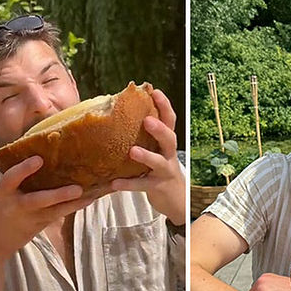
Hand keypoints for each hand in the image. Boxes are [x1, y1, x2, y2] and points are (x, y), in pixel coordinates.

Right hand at [0, 156, 93, 260]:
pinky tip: (89, 199)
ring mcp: (29, 218)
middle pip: (39, 200)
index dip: (24, 169)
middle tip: (78, 189)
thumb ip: (15, 179)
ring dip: (74, 203)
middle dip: (59, 195)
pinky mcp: (39, 226)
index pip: (11, 178)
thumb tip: (39, 155)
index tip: (38, 159)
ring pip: (55, 211)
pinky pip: (58, 215)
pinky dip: (73, 207)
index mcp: (2, 192)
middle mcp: (16, 205)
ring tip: (92, 196)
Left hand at [110, 89, 185, 225]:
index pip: (169, 120)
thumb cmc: (158, 169)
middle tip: (147, 120)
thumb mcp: (156, 151)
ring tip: (132, 151)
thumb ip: (144, 137)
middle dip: (159, 129)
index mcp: (166, 142)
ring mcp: (164, 171)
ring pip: (158, 162)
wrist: (176, 200)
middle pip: (169, 138)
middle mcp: (168, 154)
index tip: (155, 91)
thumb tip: (118, 117)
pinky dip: (128, 184)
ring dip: (146, 156)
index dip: (164, 106)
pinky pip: (142, 185)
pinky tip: (114, 183)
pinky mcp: (157, 187)